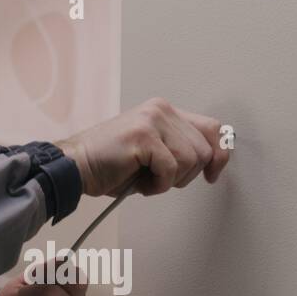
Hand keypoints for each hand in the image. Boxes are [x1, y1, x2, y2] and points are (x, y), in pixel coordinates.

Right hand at [55, 97, 230, 196]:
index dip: (220, 154)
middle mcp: (161, 110)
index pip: (212, 128)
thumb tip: (213, 161)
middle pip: (204, 150)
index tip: (212, 173)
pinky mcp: (143, 136)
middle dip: (186, 175)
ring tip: (146, 178)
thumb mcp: (154, 154)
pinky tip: (139, 181)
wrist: (76, 167)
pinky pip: (171, 169)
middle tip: (159, 179)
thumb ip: (179, 150)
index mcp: (165, 111)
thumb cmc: (110, 165)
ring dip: (169, 181)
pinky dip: (157, 185)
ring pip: (190, 160)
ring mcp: (152, 120)